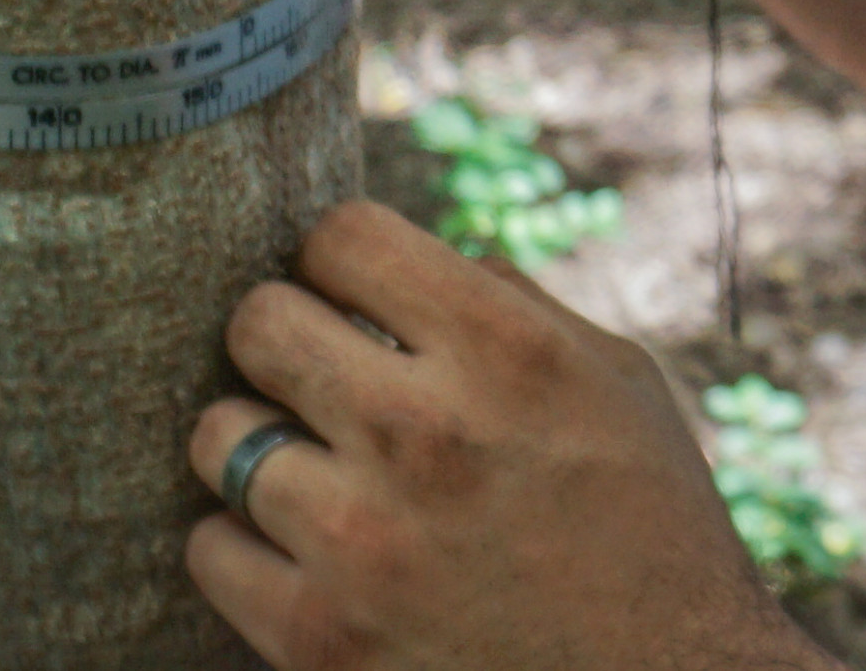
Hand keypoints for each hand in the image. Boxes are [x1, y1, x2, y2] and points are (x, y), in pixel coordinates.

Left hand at [184, 201, 823, 670]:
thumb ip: (517, 307)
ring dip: (259, 443)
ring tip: (312, 466)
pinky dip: (247, 546)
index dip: (341, 260)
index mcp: (506, 350)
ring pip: (219, 434)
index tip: (355, 298)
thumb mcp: (619, 384)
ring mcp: (362, 540)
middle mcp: (425, 431)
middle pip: (258, 321)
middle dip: (285, 338)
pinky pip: (211, 548)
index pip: (341, 235)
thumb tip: (431, 260)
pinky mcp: (320, 639)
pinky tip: (305, 549)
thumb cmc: (653, 531)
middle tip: (317, 375)